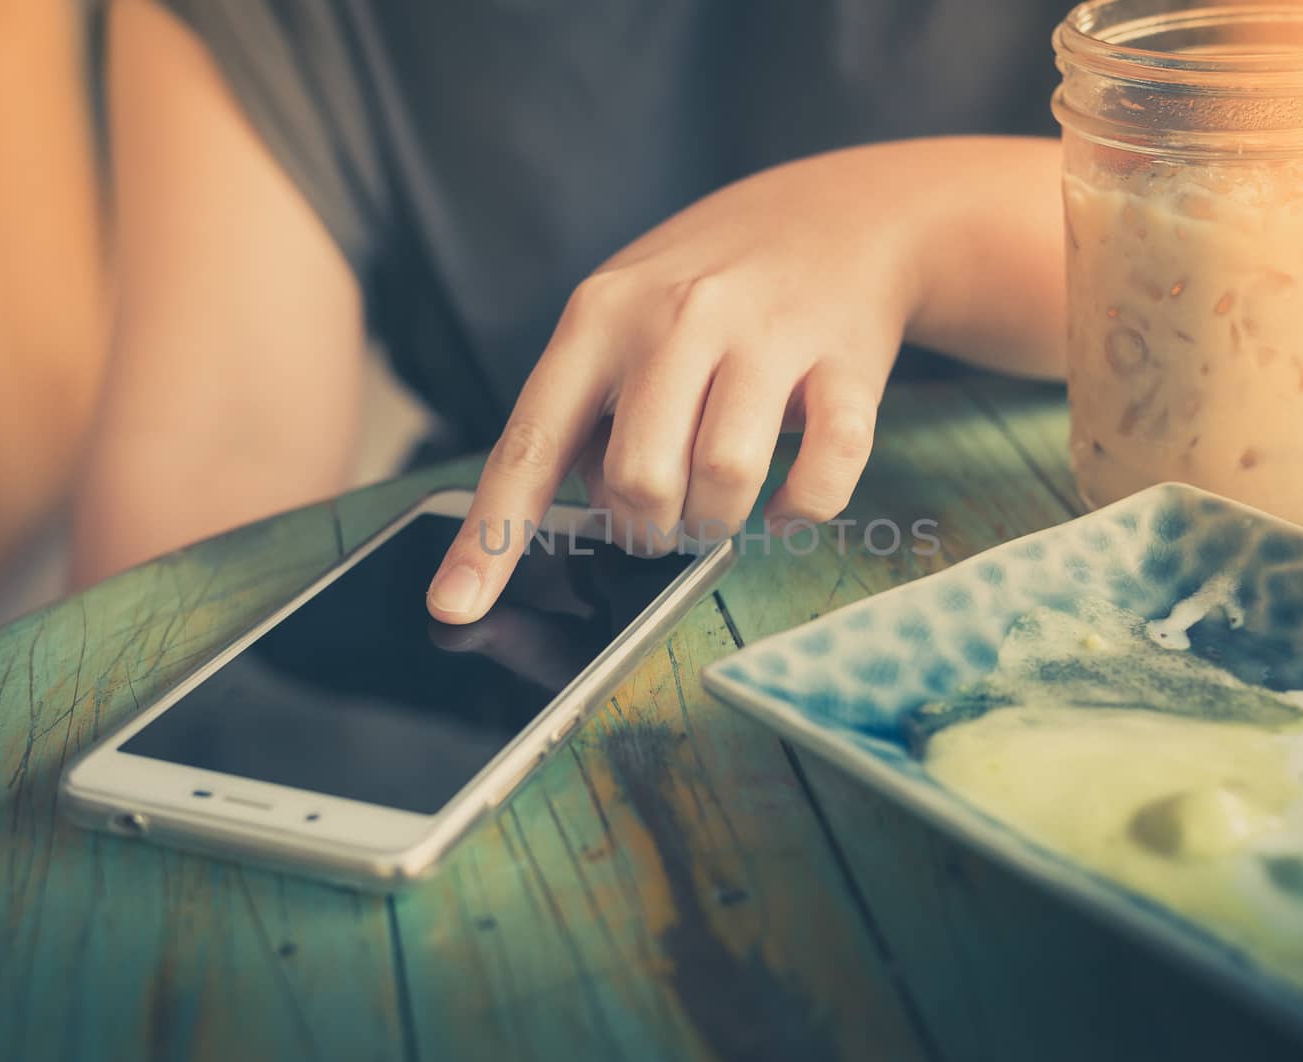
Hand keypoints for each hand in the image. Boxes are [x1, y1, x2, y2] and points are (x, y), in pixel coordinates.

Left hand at [427, 146, 932, 622]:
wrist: (844, 212)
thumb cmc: (713, 280)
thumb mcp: (624, 310)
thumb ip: (590, 404)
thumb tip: (583, 512)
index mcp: (600, 316)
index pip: (530, 444)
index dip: (490, 538)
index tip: (455, 609)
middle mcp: (678, 319)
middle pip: (638, 480)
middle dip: (646, 528)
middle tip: (664, 516)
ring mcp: (767, 338)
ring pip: (723, 480)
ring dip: (717, 522)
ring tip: (718, 504)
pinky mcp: (846, 365)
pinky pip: (823, 473)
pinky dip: (800, 509)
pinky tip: (786, 503)